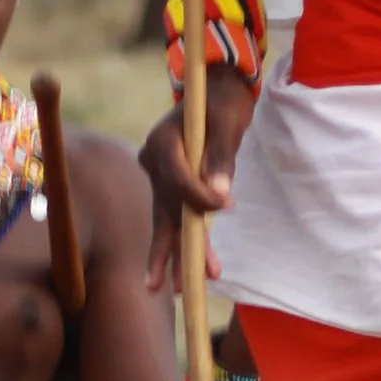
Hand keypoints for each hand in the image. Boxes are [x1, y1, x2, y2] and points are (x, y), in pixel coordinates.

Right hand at [142, 70, 255, 290]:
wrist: (214, 91)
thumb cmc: (222, 103)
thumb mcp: (227, 122)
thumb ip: (221, 156)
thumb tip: (220, 196)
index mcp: (161, 141)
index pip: (177, 179)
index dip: (199, 197)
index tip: (226, 207)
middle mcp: (153, 161)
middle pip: (165, 210)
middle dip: (174, 248)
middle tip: (176, 285)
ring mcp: (158, 175)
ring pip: (168, 219)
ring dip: (179, 253)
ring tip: (180, 288)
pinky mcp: (167, 186)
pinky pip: (175, 216)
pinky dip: (184, 239)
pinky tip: (190, 269)